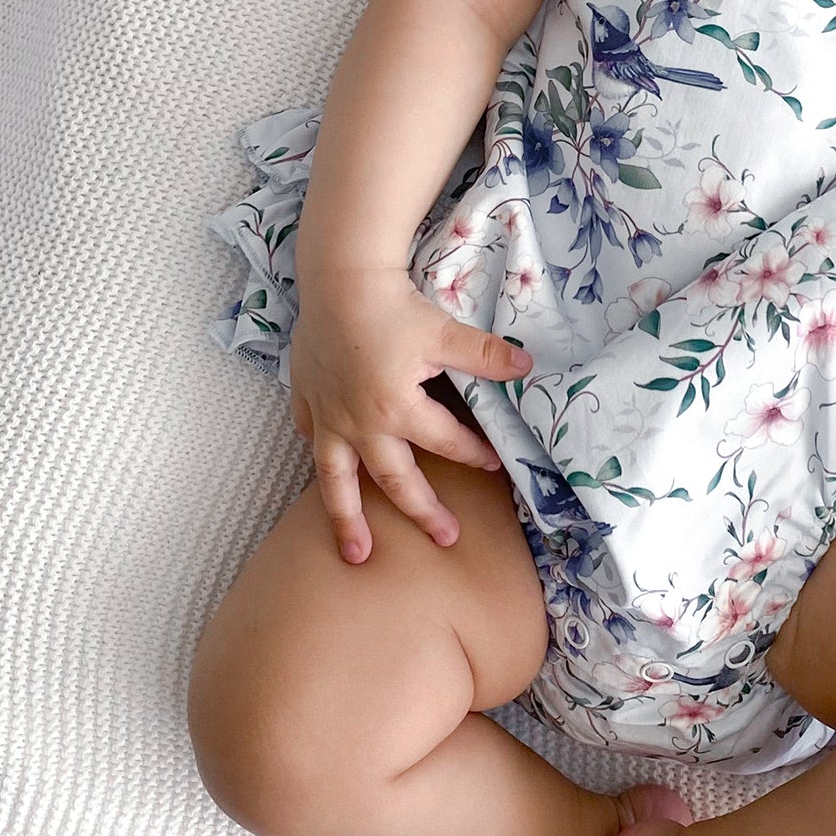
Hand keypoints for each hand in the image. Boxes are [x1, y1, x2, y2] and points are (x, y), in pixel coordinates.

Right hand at [286, 264, 530, 565]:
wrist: (338, 280)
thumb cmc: (394, 307)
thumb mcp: (446, 331)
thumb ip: (485, 356)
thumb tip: (529, 368)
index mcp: (398, 410)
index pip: (447, 443)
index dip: (475, 455)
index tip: (495, 466)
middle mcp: (361, 425)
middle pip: (395, 479)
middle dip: (422, 512)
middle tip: (446, 540)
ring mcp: (329, 417)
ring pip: (337, 480)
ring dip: (348, 520)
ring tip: (357, 556)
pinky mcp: (306, 400)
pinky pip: (312, 439)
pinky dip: (322, 458)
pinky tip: (329, 472)